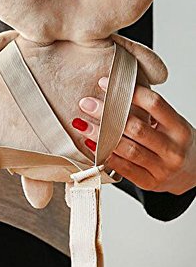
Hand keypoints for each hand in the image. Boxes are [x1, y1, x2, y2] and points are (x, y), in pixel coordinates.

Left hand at [73, 77, 195, 194]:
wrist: (192, 173)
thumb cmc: (174, 142)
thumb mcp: (170, 123)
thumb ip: (148, 110)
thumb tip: (113, 88)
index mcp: (179, 128)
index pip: (154, 104)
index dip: (128, 92)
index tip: (105, 83)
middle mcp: (173, 149)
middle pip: (136, 127)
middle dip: (107, 113)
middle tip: (86, 103)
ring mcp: (162, 168)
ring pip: (127, 149)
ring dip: (100, 135)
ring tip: (82, 124)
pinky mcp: (150, 182)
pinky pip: (123, 168)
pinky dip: (105, 155)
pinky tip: (91, 145)